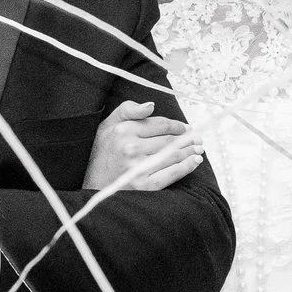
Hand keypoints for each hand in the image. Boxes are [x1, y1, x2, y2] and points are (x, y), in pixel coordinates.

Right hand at [83, 100, 201, 192]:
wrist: (92, 186)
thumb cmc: (101, 154)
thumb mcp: (108, 125)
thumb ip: (128, 110)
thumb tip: (151, 105)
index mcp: (124, 130)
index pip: (160, 124)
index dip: (177, 126)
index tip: (186, 128)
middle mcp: (131, 147)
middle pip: (169, 140)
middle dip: (187, 139)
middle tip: (197, 139)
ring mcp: (138, 167)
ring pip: (172, 155)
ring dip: (190, 151)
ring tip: (198, 149)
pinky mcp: (144, 185)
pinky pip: (171, 174)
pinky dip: (186, 167)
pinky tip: (194, 162)